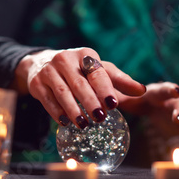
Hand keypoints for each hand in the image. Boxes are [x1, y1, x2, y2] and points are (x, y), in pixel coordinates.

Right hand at [13, 48, 145, 127]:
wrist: (41, 63)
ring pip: (62, 92)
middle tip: (100, 118)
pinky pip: (47, 100)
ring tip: (84, 124)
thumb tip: (142, 91)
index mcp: (84, 54)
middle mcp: (65, 59)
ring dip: (73, 110)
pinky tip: (65, 122)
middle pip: (79, 84)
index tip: (113, 104)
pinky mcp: (36, 83)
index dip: (105, 88)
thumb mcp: (98, 70)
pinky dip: (56, 112)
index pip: (96, 72)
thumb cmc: (78, 70)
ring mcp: (49, 71)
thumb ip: (120, 80)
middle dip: (90, 102)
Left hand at [115, 78, 178, 145]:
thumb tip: (108, 99)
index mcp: (156, 93)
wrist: (145, 103)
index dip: (170, 90)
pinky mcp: (178, 126)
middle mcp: (169, 102)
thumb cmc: (134, 96)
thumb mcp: (125, 96)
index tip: (176, 91)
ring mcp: (176, 114)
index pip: (163, 89)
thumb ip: (118, 97)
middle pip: (178, 105)